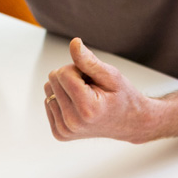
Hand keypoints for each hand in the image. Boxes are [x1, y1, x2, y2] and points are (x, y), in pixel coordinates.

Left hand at [43, 38, 157, 142]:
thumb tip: (74, 43)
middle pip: (53, 80)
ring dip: (66, 89)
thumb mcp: (111, 75)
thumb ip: (89, 61)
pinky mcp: (60, 133)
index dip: (78, 69)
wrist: (129, 123)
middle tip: (90, 89)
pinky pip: (48, 103)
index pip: (63, 73)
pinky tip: (78, 107)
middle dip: (71, 78)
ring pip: (48, 90)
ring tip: (85, 97)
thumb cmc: (122, 97)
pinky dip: (62, 100)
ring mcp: (65, 131)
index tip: (92, 80)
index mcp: (87, 109)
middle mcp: (73, 123)